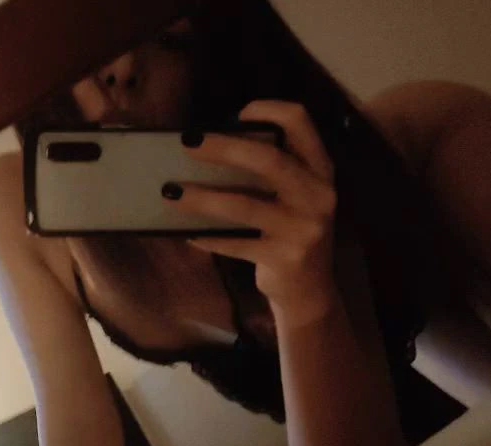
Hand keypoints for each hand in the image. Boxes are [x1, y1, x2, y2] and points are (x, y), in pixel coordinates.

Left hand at [169, 100, 338, 325]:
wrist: (310, 290)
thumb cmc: (290, 230)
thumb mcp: (294, 194)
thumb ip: (269, 169)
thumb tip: (209, 144)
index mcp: (320, 169)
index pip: (300, 121)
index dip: (268, 109)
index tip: (237, 114)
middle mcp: (319, 194)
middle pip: (268, 159)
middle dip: (224, 147)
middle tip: (188, 143)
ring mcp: (304, 228)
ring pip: (244, 205)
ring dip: (202, 197)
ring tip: (170, 191)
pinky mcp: (284, 258)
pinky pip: (234, 242)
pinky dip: (206, 235)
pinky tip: (184, 231)